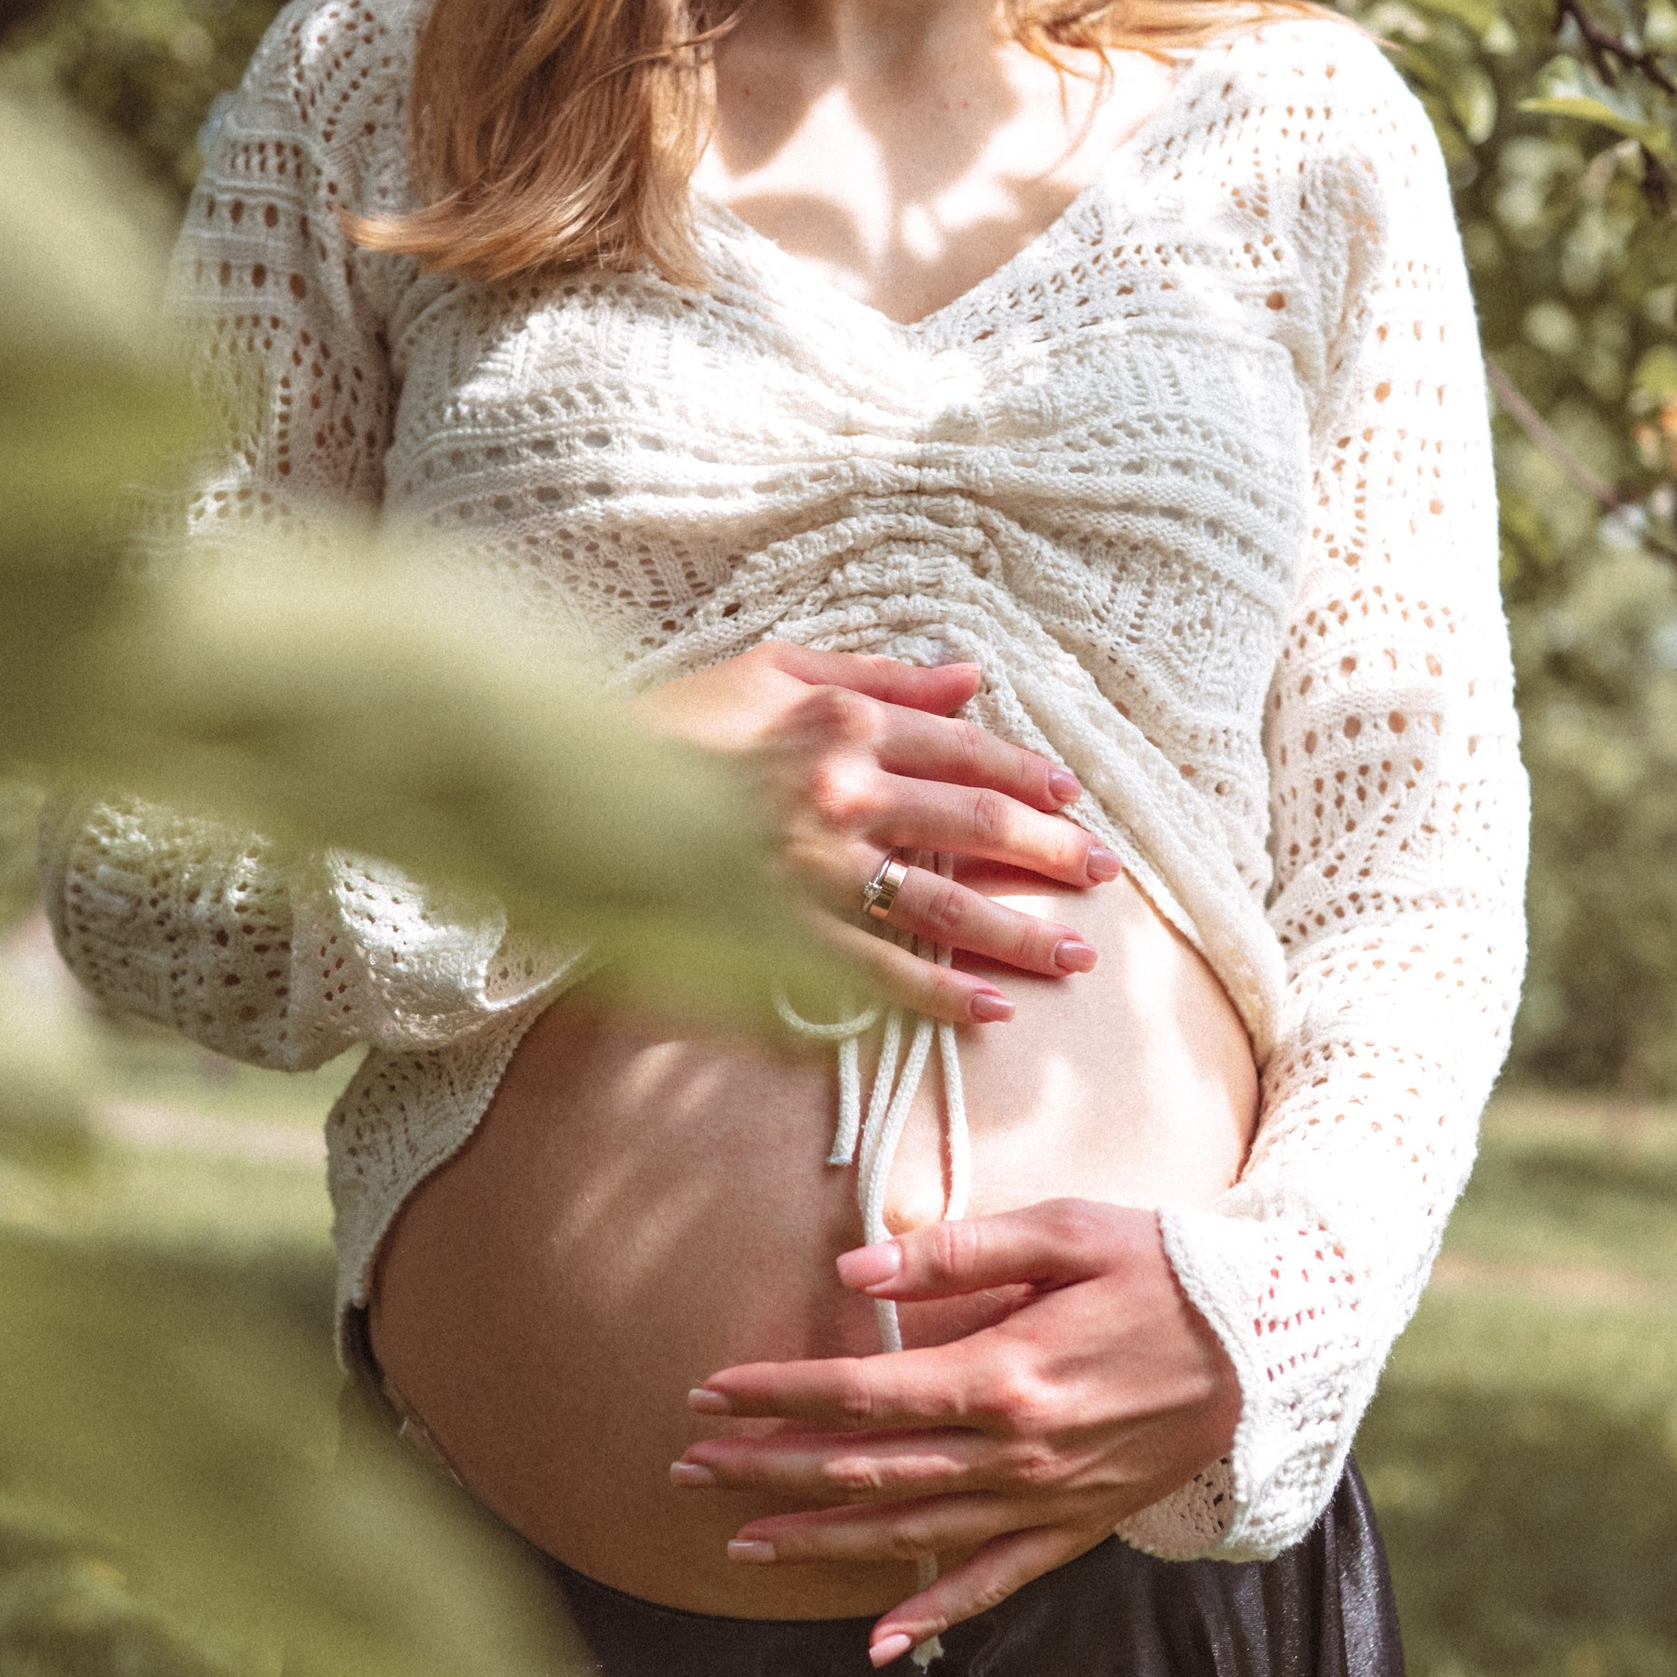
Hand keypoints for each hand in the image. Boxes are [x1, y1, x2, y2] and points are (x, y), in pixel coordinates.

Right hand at [632, 643, 1119, 1029]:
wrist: (572, 791)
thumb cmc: (670, 720)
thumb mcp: (769, 668)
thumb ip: (876, 673)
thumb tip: (969, 676)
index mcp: (843, 718)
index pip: (963, 747)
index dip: (1026, 772)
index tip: (1071, 796)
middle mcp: (842, 791)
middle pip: (974, 824)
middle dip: (1050, 852)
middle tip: (1105, 876)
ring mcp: (813, 868)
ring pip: (942, 903)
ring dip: (1017, 930)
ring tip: (1073, 954)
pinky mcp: (780, 930)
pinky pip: (874, 971)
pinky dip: (936, 992)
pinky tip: (990, 1008)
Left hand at [669, 1199, 1243, 1663]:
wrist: (1274, 1339)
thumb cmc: (1169, 1268)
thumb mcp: (1068, 1230)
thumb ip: (961, 1250)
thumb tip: (856, 1265)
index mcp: (1004, 1372)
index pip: (861, 1392)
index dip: (777, 1395)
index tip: (710, 1393)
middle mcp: (1015, 1451)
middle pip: (865, 1470)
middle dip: (767, 1470)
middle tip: (688, 1468)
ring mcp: (1047, 1499)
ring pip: (909, 1532)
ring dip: (819, 1540)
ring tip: (741, 1541)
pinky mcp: (1080, 1525)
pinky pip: (996, 1581)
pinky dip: (935, 1612)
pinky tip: (880, 1643)